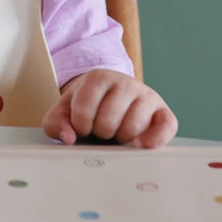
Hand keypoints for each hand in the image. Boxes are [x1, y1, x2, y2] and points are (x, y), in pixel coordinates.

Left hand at [42, 68, 176, 148]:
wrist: (112, 98)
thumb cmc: (87, 106)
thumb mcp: (65, 110)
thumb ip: (56, 123)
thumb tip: (68, 138)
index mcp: (99, 77)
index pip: (84, 108)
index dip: (80, 124)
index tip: (82, 125)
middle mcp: (126, 82)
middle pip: (108, 121)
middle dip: (101, 132)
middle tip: (101, 129)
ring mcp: (147, 96)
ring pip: (132, 128)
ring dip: (121, 138)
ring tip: (117, 132)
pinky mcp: (164, 112)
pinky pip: (165, 128)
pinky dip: (153, 140)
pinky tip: (138, 144)